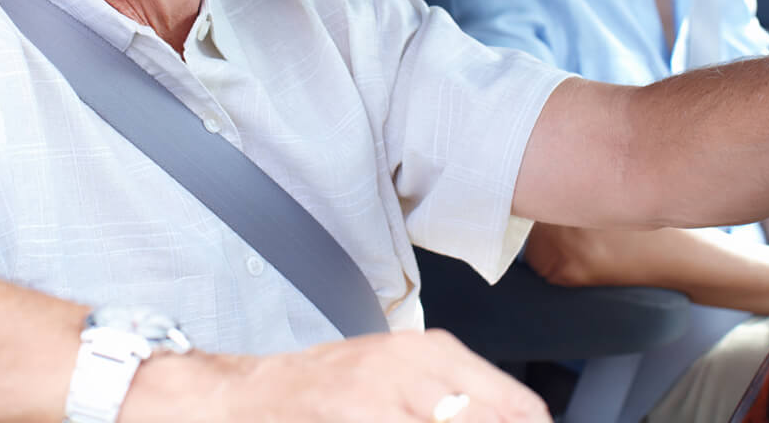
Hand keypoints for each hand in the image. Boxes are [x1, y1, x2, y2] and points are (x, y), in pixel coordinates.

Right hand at [122, 329, 549, 421]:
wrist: (249, 396)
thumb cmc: (329, 393)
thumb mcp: (399, 378)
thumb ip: (459, 399)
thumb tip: (519, 418)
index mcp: (433, 352)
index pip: (518, 406)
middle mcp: (413, 365)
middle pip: (495, 416)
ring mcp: (381, 393)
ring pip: (459, 420)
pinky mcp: (356, 411)